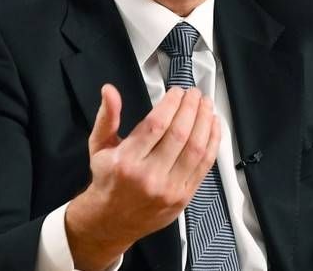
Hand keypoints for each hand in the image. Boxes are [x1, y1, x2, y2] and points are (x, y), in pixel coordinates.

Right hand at [65, 83, 219, 270]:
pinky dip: (213, 143)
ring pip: (196, 149)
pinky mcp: (184, 197)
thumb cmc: (107, 180)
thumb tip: (109, 90)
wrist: (111, 222)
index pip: (156, 125)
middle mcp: (149, 176)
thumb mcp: (99, 147)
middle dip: (191, 108)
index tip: (177, 91)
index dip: (171, 104)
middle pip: (179, 134)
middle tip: (195, 93)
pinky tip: (213, 126)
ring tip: (206, 105)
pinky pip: (204, 166)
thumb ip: (107, 116)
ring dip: (205, 122)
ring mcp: (169, 189)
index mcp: (126, 161)